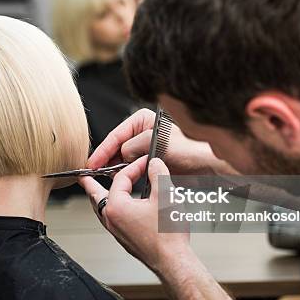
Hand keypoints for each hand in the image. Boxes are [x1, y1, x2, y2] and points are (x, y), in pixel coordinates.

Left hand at [79, 156, 189, 273]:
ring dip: (98, 196)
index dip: (134, 166)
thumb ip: (158, 174)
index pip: (121, 178)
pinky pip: (110, 218)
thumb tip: (154, 163)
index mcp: (116, 207)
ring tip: (95, 190)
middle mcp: (111, 219)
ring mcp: (116, 230)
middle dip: (90, 183)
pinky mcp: (124, 238)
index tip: (146, 162)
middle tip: (82, 175)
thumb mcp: (165, 195)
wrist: (172, 261)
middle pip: (96, 195)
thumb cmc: (167, 234)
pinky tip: (119, 207)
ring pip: (101, 208)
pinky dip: (110, 207)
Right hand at [88, 108, 235, 175]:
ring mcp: (145, 146)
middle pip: (117, 146)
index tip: (93, 162)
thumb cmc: (189, 150)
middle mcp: (142, 131)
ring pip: (123, 158)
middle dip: (107, 159)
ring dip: (116, 167)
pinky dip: (125, 173)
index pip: (116, 135)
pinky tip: (121, 179)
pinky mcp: (150, 160)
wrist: (206, 166)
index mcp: (143, 120)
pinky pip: (131, 166)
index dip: (103, 150)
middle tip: (95, 171)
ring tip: (108, 176)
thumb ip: (133, 146)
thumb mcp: (154, 143)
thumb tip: (121, 154)